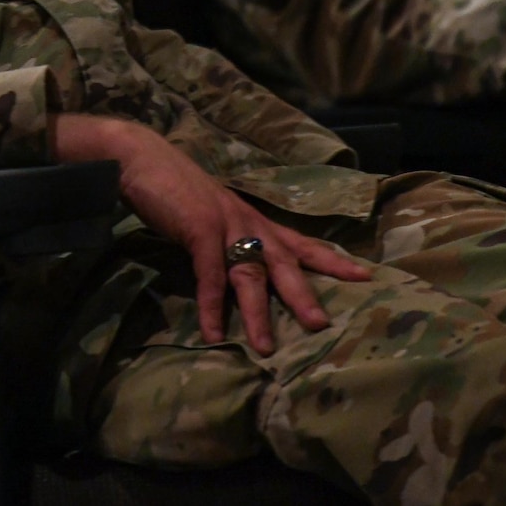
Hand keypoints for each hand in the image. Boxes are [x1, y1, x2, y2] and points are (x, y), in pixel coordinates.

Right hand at [51, 113, 369, 351]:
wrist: (141, 158)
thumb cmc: (173, 186)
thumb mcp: (212, 214)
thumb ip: (228, 238)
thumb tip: (237, 269)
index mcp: (253, 219)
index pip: (301, 241)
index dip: (332, 260)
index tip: (364, 276)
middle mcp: (247, 222)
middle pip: (285, 262)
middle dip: (304, 295)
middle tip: (322, 325)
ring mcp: (224, 224)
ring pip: (250, 275)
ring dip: (257, 313)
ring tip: (264, 347)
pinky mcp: (199, 230)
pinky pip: (210, 275)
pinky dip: (212, 306)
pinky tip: (212, 333)